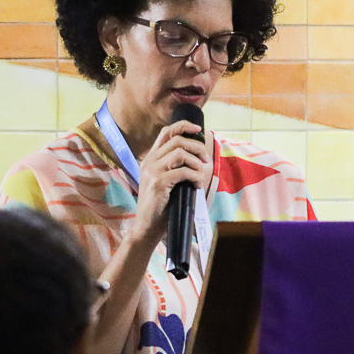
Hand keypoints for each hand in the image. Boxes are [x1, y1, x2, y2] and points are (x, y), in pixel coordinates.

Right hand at [132, 120, 209, 243]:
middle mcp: (149, 161)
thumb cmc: (160, 206)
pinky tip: (197, 185)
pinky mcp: (158, 183)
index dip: (184, 126)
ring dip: (197, 163)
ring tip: (201, 176)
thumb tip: (198, 157)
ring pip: (181, 154)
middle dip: (197, 148)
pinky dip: (195, 176)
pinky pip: (183, 171)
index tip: (198, 130)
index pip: (166, 132)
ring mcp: (152, 171)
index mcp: (150, 158)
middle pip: (178, 141)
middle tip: (206, 161)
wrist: (147, 227)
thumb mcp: (166, 181)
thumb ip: (175, 167)